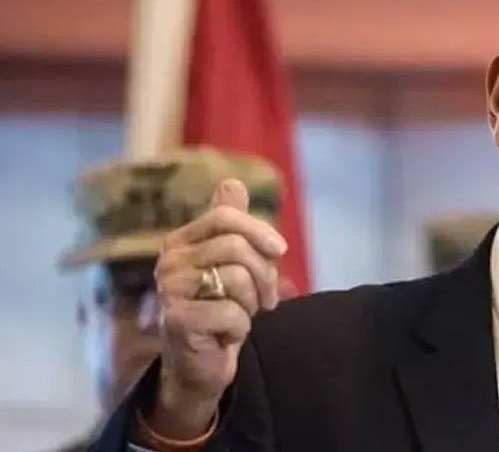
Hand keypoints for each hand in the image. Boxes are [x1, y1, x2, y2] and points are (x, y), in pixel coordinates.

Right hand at [147, 179, 286, 438]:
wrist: (200, 364)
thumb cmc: (220, 308)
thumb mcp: (233, 263)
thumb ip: (233, 226)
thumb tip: (232, 183)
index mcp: (182, 241)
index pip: (224, 215)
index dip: (259, 230)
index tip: (280, 252)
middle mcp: (170, 260)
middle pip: (235, 246)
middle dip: (263, 274)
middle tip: (265, 299)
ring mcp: (170, 290)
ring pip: (236, 277)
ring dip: (252, 303)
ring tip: (242, 315)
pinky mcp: (177, 320)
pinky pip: (231, 313)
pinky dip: (240, 328)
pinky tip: (225, 334)